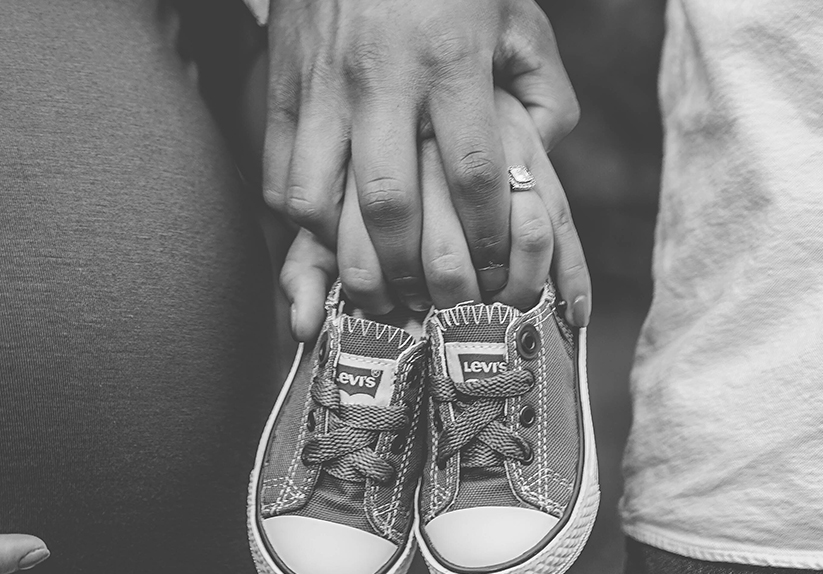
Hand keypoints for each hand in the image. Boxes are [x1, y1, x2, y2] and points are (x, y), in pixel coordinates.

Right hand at [263, 0, 578, 312]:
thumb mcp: (518, 19)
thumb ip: (543, 95)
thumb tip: (541, 161)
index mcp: (450, 59)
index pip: (473, 174)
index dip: (489, 236)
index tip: (499, 270)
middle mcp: (381, 78)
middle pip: (390, 202)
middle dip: (412, 267)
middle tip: (430, 298)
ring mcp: (322, 85)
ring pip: (318, 198)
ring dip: (346, 251)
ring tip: (375, 275)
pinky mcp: (280, 87)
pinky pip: (279, 173)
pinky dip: (303, 216)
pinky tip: (332, 229)